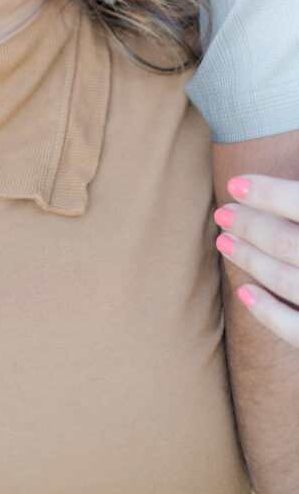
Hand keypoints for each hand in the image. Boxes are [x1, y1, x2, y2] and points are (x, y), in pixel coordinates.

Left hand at [215, 174, 298, 346]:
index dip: (267, 192)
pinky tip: (244, 294)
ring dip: (249, 260)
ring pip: (285, 281)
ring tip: (224, 242)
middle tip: (222, 213)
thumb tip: (265, 185)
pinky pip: (295, 329)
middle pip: (285, 242)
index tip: (234, 184)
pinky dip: (268, 312)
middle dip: (249, 225)